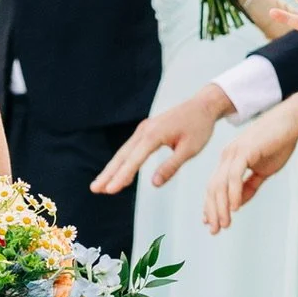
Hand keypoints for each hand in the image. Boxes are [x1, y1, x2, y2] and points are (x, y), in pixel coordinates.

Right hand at [91, 85, 232, 193]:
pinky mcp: (145, 131)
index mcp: (154, 135)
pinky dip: (121, 162)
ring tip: (99, 185)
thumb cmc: (199, 127)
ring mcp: (143, 129)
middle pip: (122, 156)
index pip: (134, 160)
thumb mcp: (190, 149)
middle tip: (94, 189)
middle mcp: (144, 131)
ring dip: (111, 169)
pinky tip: (116, 172)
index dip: (121, 176)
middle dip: (108, 173)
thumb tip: (154, 184)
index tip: (110, 190)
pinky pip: (129, 148)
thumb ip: (171, 166)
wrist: (203, 105)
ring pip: (123, 152)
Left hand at [202, 97, 297, 234]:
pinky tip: (234, 207)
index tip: (209, 223)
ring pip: (220, 184)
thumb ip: (249, 186)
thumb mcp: (263, 170)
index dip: (210, 206)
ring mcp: (233, 153)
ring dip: (221, 207)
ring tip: (224, 224)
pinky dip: (233, 193)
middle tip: (214, 230)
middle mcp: (227, 157)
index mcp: (229, 161)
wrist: (291, 121)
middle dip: (212, 211)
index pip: (214, 186)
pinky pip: (234, 175)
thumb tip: (237, 205)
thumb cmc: (278, 143)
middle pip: (213, 188)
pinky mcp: (245, 150)